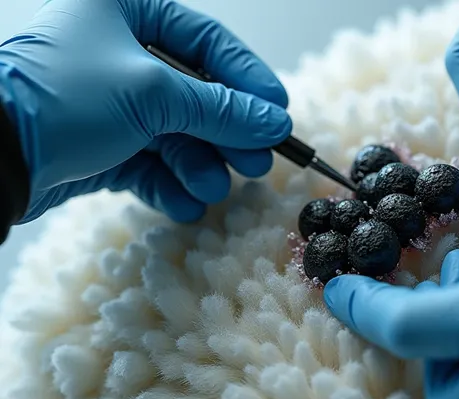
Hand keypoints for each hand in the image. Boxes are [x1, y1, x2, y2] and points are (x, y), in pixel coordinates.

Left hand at [0, 0, 290, 222]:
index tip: (278, 114)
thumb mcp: (153, 95)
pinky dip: (168, 184)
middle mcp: (118, 52)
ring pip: (175, 133)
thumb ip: (221, 108)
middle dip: (227, 133)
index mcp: (126, 11)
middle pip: (195, 93)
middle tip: (256, 163)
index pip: (207, 42)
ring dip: (199, 165)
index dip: (248, 79)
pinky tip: (183, 205)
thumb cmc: (65, 99)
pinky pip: (148, 162)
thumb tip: (276, 121)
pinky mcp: (98, 145)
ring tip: (212, 190)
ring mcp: (108, 102)